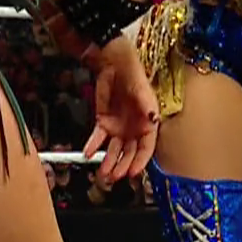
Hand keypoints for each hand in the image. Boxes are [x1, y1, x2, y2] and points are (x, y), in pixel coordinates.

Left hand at [81, 37, 158, 186]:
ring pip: (114, 150)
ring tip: (102, 174)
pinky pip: (98, 138)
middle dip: (122, 167)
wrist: (114, 64)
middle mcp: (133, 129)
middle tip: (114, 177)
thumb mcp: (141, 89)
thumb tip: (153, 118)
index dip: (140, 162)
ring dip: (108, 162)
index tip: (133, 173)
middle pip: (129, 154)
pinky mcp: (103, 122)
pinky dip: (92, 146)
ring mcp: (118, 127)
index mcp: (147, 124)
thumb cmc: (133, 75)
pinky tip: (88, 153)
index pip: (146, 148)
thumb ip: (147, 105)